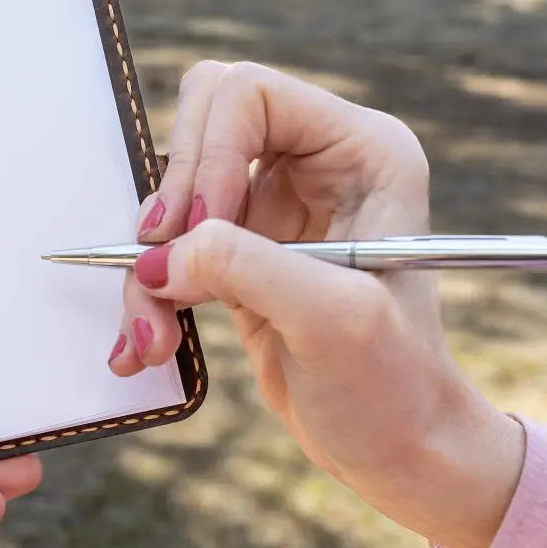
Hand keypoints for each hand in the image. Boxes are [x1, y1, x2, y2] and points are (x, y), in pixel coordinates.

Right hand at [109, 62, 523, 547]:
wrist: (400, 453)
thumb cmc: (396, 387)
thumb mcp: (333, 320)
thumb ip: (245, 267)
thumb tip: (156, 258)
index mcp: (361, 149)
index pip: (250, 95)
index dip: (211, 153)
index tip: (199, 230)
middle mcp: (314, 164)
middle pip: (199, 124)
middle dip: (171, 200)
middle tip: (163, 266)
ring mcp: (272, 207)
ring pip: (172, 194)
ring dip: (151, 265)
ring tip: (154, 336)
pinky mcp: (238, 253)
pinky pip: (166, 248)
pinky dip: (147, 294)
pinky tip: (146, 346)